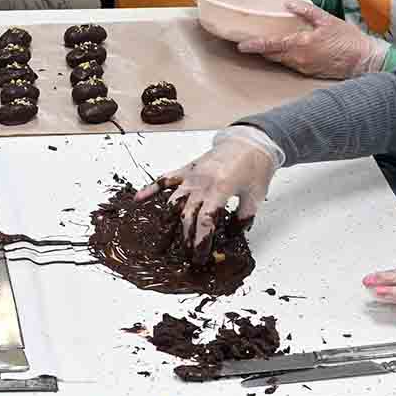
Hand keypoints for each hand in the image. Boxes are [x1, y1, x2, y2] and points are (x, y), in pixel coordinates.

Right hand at [159, 131, 279, 246]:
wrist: (248, 140)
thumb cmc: (255, 165)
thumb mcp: (256, 196)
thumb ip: (244, 217)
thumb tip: (233, 233)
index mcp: (220, 188)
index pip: (206, 220)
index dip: (201, 240)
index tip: (200, 255)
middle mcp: (201, 183)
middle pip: (188, 215)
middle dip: (187, 238)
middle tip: (188, 254)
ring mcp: (191, 176)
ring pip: (174, 202)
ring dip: (169, 223)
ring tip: (165, 240)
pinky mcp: (187, 170)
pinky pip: (165, 179)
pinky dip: (151, 189)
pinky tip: (139, 199)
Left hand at [236, 0, 390, 79]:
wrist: (363, 60)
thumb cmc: (348, 39)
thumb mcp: (327, 19)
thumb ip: (306, 11)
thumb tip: (288, 4)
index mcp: (302, 45)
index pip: (272, 46)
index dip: (255, 46)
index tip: (241, 45)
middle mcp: (299, 60)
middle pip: (272, 56)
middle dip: (259, 49)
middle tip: (246, 41)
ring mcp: (303, 68)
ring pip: (280, 61)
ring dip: (270, 53)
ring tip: (260, 43)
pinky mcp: (308, 73)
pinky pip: (290, 64)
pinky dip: (283, 57)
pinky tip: (282, 49)